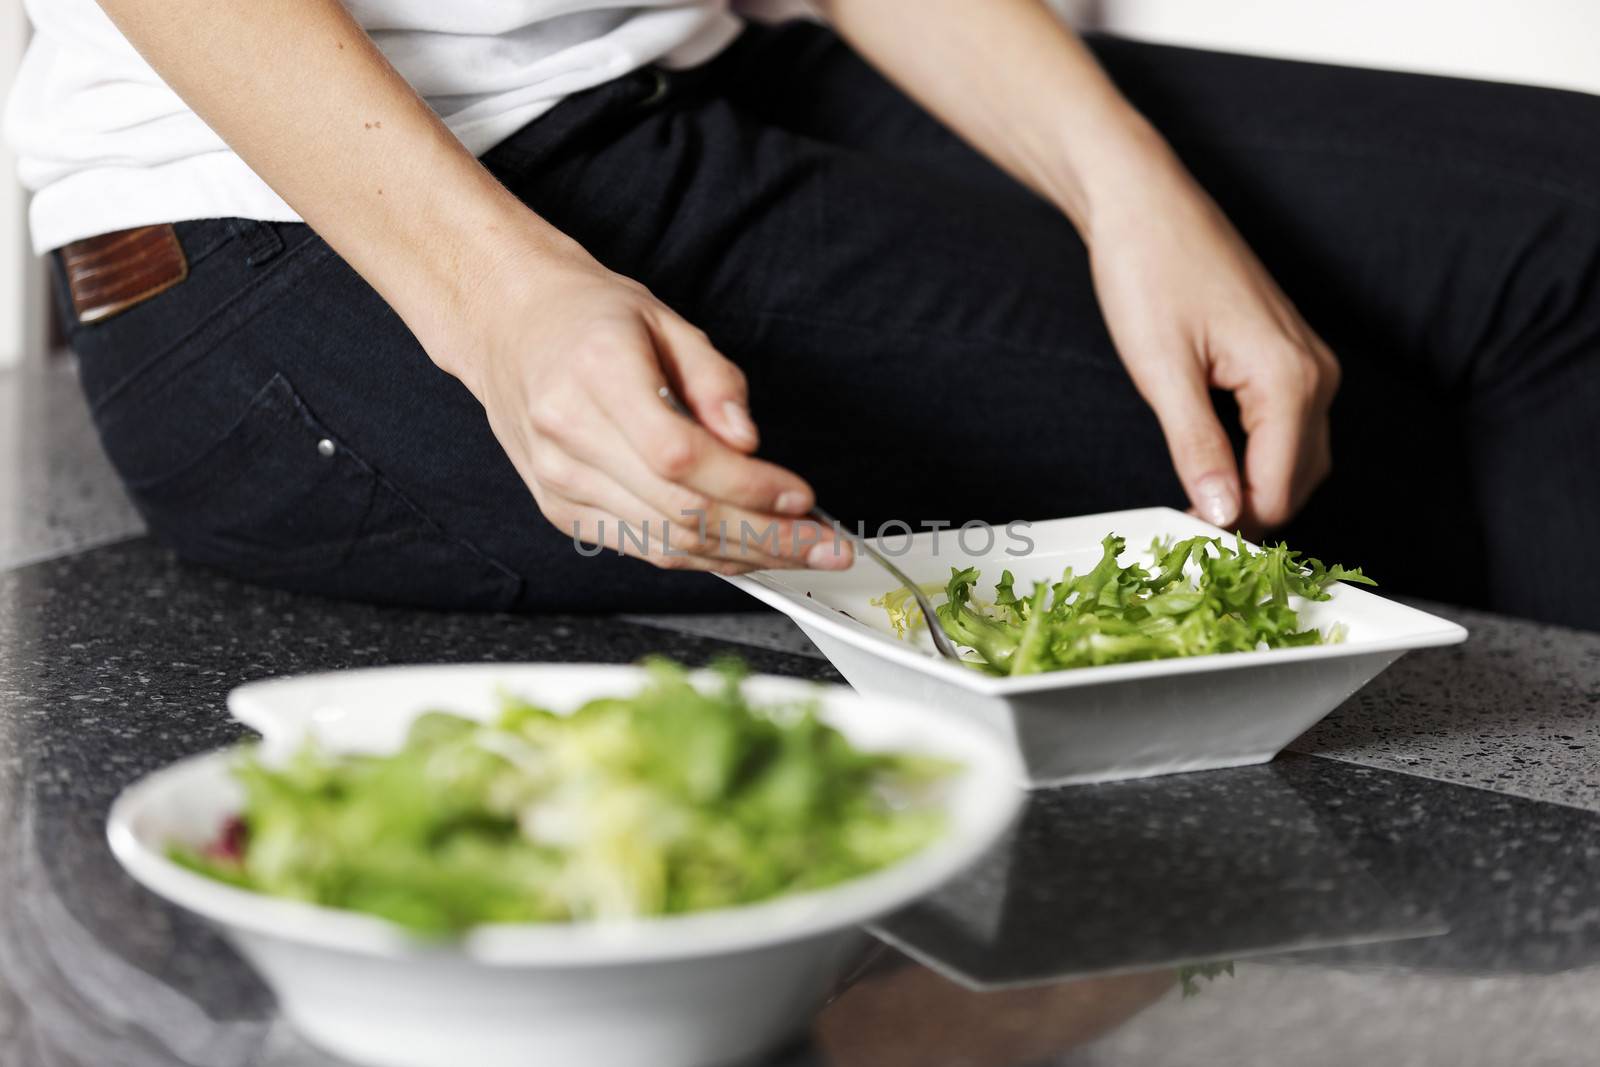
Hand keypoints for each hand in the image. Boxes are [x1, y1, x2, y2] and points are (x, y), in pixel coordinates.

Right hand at [445, 243, 851, 573]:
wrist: (509, 326)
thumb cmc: (588, 317)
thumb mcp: (665, 319)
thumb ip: (715, 381)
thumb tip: (749, 443)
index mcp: (597, 374)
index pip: (681, 457)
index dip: (748, 488)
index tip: (802, 497)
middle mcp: (569, 434)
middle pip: (678, 512)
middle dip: (766, 537)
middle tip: (825, 544)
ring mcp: (560, 481)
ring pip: (664, 544)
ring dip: (742, 557)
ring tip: (800, 553)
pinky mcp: (561, 510)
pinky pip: (641, 548)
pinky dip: (701, 556)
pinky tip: (745, 550)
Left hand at [1084, 141, 1339, 531]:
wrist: (1144, 202)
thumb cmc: (1149, 271)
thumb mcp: (1162, 372)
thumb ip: (1197, 448)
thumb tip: (1221, 514)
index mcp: (1290, 380)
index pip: (1279, 492)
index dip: (1234, 528)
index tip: (1188, 543)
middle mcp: (1316, 373)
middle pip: (1297, 484)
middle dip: (1249, 513)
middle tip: (1186, 528)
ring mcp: (1308, 362)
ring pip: (1297, 459)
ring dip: (1254, 486)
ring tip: (1194, 496)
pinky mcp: (1288, 355)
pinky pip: (1287, 427)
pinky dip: (1256, 455)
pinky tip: (1211, 458)